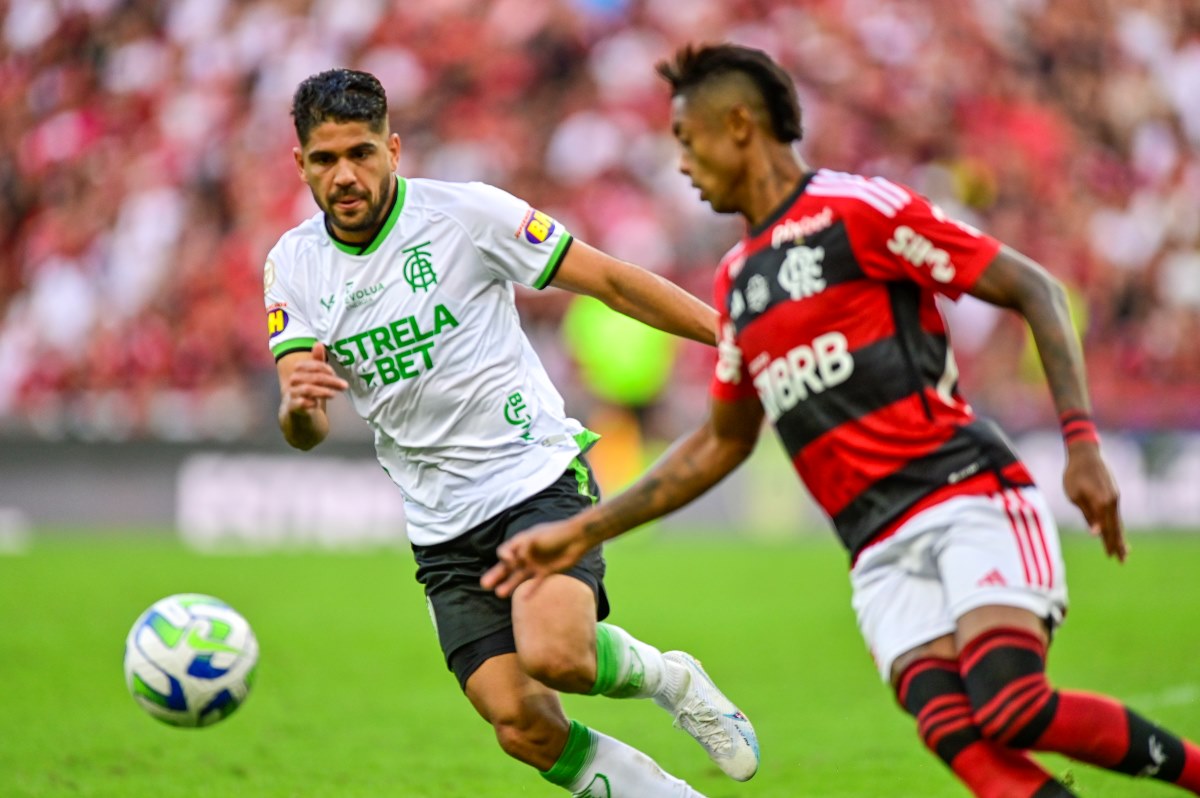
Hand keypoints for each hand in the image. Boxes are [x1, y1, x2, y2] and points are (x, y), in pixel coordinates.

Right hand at [282, 343, 347, 414]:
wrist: (296, 407)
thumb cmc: (309, 386)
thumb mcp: (315, 373)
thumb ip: (318, 360)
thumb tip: (318, 343)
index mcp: (299, 368)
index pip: (314, 365)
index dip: (326, 369)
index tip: (335, 374)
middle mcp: (294, 379)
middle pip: (314, 377)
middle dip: (331, 381)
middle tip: (344, 386)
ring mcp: (292, 393)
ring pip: (308, 389)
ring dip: (323, 392)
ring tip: (334, 394)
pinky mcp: (293, 406)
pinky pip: (302, 403)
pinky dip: (311, 403)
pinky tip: (317, 405)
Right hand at [481, 519, 592, 597]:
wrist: (576, 538)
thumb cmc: (554, 534)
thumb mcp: (535, 537)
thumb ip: (523, 549)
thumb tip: (516, 562)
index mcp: (521, 543)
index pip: (504, 552)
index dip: (504, 557)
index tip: (511, 561)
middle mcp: (526, 554)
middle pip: (507, 566)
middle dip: (496, 574)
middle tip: (484, 584)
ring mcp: (535, 563)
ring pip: (518, 577)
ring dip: (509, 584)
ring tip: (499, 594)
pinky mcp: (546, 571)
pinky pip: (535, 583)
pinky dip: (530, 590)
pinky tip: (523, 599)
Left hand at [1063, 442, 1126, 561]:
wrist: (1085, 453)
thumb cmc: (1074, 474)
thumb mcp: (1074, 495)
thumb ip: (1087, 514)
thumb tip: (1095, 532)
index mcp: (1101, 503)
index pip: (1105, 528)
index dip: (1107, 543)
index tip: (1109, 557)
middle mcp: (1112, 501)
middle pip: (1116, 527)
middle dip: (1118, 544)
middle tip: (1121, 561)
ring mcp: (1114, 497)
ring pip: (1118, 521)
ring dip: (1120, 537)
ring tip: (1124, 551)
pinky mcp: (1114, 493)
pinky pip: (1116, 513)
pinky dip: (1118, 525)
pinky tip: (1118, 532)